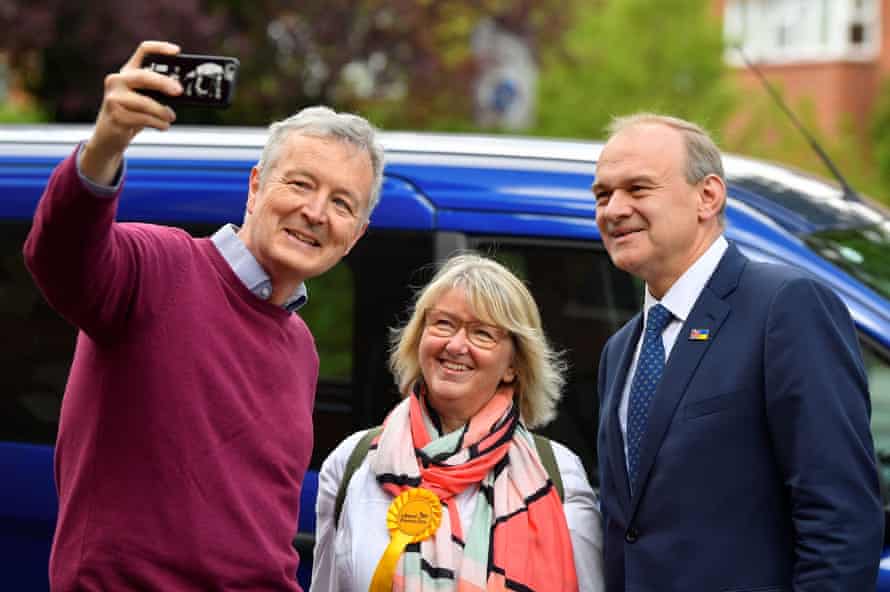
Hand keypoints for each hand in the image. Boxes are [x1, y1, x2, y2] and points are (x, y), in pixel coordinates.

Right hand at [80, 40, 183, 184]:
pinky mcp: (115, 115)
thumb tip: (181, 92)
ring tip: (171, 117)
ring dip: (163, 112)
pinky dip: (158, 123)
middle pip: (143, 76)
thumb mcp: (144, 100)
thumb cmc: (131, 116)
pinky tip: (162, 126)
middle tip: (179, 91)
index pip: (142, 51)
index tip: (177, 51)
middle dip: (164, 83)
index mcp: (127, 72)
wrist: (109, 137)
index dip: (160, 48)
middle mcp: (117, 80)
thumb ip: (157, 93)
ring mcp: (113, 97)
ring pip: (145, 102)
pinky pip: (144, 118)